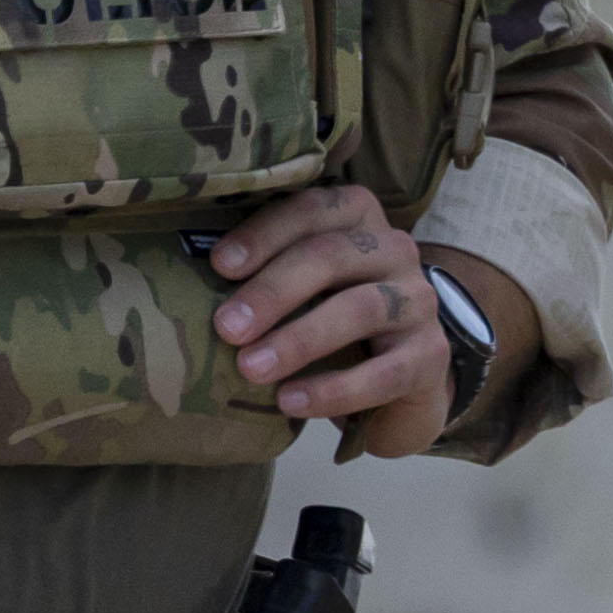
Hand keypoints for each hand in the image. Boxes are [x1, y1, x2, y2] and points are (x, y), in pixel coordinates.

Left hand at [206, 184, 465, 458]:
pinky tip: (290, 402)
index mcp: (359, 221)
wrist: (396, 382)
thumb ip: (262, 271)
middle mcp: (396, 251)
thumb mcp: (299, 286)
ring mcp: (419, 302)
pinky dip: (333, 389)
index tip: (219, 266)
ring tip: (251, 368)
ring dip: (299, 339)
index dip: (266, 234)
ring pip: (360, 309)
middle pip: (333, 256)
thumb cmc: (327, 321)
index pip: (314, 210)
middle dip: (273, 291)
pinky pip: (384, 372)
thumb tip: (181, 278)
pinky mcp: (431, 357)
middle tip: (226, 328)